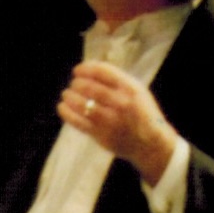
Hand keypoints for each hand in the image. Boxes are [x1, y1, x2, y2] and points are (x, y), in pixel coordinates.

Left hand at [60, 63, 176, 182]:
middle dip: (78, 83)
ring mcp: (111, 120)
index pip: (104, 72)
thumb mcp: (138, 92)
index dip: (86, 69)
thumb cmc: (141, 113)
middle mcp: (122, 103)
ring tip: (66, 94)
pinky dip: (67, 113)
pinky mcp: (102, 135)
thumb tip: (89, 69)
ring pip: (83, 104)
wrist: (151, 144)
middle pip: (91, 88)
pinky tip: (62, 106)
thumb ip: (117, 81)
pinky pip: (79, 122)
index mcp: (131, 89)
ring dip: (70, 97)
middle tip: (74, 83)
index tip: (77, 70)